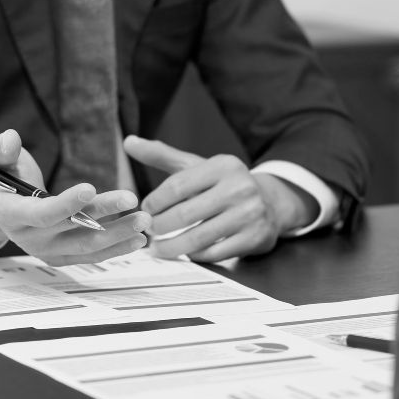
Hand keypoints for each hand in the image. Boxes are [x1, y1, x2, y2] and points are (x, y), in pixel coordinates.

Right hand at [0, 129, 150, 265]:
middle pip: (72, 228)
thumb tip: (10, 138)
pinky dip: (117, 248)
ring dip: (118, 235)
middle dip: (103, 212)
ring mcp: (48, 252)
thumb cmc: (4, 177)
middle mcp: (30, 239)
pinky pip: (93, 256)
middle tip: (131, 198)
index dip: (65, 203)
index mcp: (11, 215)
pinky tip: (139, 239)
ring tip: (144, 220)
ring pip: (87, 246)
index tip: (91, 187)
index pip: (40, 213)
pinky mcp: (63, 257)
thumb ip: (2, 149)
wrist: (3, 206)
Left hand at [124, 136, 316, 261]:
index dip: (155, 202)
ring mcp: (249, 214)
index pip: (177, 185)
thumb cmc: (223, 184)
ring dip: (171, 247)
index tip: (145, 211)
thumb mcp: (197, 166)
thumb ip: (162, 155)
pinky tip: (185, 252)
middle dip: (159, 227)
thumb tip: (128, 142)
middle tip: (148, 232)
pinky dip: (194, 255)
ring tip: (157, 248)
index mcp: (223, 166)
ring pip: (197, 238)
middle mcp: (239, 188)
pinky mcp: (254, 238)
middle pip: (184, 214)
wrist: (270, 203)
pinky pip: (214, 253)